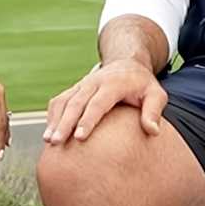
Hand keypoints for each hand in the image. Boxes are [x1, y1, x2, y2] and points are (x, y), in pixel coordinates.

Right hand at [43, 59, 165, 145]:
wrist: (127, 64)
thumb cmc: (143, 85)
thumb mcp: (156, 94)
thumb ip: (154, 111)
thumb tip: (152, 131)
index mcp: (113, 84)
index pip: (98, 103)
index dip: (88, 120)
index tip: (79, 137)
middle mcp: (93, 83)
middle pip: (76, 103)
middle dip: (64, 123)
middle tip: (56, 141)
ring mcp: (82, 85)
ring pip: (64, 101)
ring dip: (54, 120)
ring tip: (48, 140)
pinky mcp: (75, 89)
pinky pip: (59, 101)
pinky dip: (52, 115)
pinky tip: (50, 132)